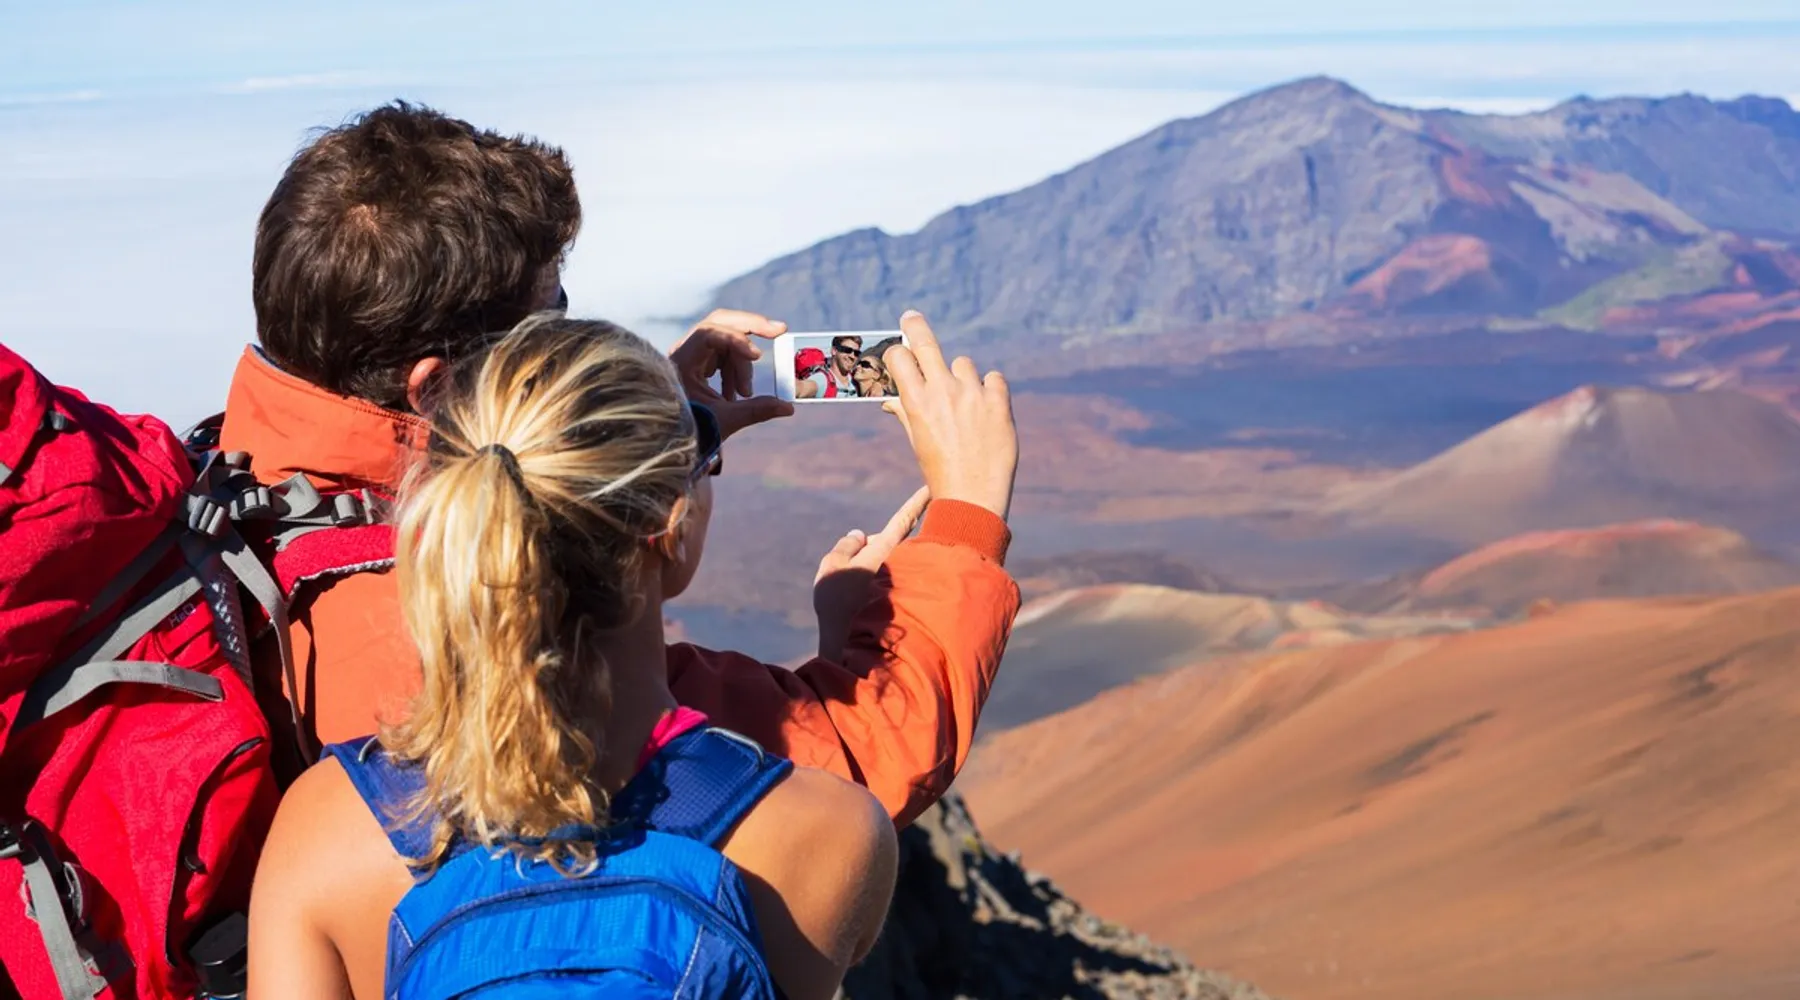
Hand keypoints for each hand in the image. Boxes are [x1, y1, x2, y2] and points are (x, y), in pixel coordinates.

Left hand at [668, 308, 795, 439]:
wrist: (673, 437)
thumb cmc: (692, 428)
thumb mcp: (724, 420)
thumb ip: (756, 411)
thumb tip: (788, 407)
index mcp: (682, 362)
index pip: (709, 333)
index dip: (736, 339)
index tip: (758, 356)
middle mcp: (685, 351)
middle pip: (721, 323)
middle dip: (751, 327)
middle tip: (780, 330)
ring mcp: (693, 353)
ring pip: (728, 341)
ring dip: (743, 364)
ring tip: (744, 393)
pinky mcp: (701, 360)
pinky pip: (726, 354)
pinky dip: (737, 368)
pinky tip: (737, 392)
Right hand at [813, 486, 930, 660]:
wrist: (846, 644)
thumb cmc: (838, 604)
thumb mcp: (832, 565)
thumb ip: (847, 545)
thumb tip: (860, 535)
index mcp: (883, 552)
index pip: (904, 520)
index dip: (917, 502)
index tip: (931, 488)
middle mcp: (895, 565)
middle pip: (883, 543)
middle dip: (867, 548)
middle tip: (847, 574)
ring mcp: (895, 582)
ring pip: (879, 563)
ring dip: (865, 570)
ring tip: (850, 597)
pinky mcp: (892, 598)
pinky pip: (877, 580)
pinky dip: (867, 587)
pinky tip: (856, 606)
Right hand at [881, 311, 1017, 518]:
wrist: (974, 498)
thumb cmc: (941, 471)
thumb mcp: (918, 441)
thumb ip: (905, 413)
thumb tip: (888, 399)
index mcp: (917, 403)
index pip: (899, 357)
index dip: (897, 352)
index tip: (899, 346)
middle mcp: (943, 392)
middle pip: (925, 342)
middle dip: (914, 326)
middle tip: (910, 317)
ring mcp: (972, 394)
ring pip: (963, 363)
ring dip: (962, 377)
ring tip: (965, 406)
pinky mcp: (999, 401)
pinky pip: (993, 378)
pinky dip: (990, 390)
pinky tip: (987, 410)